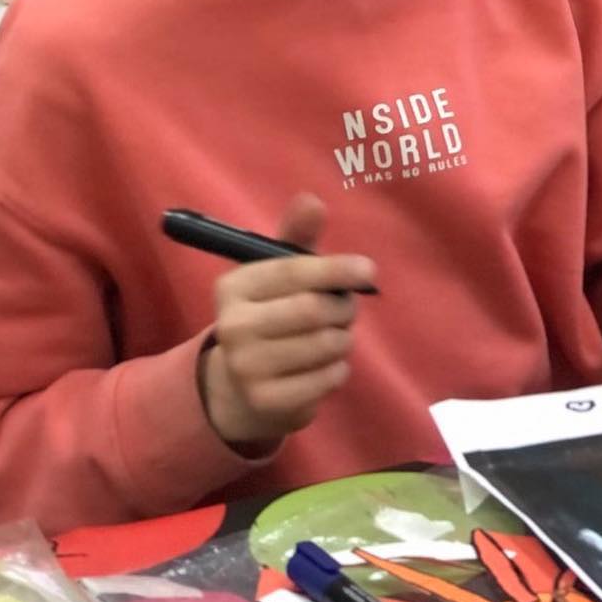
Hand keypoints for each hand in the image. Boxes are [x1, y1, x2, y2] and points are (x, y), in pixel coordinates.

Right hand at [199, 194, 374, 451]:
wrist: (239, 387)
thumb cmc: (270, 315)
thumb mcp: (277, 275)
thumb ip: (297, 237)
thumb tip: (312, 199)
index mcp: (233, 288)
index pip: (291, 272)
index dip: (334, 269)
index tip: (368, 270)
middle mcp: (232, 328)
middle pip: (312, 310)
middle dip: (343, 307)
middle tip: (347, 309)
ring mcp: (246, 369)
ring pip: (325, 345)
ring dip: (343, 338)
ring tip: (334, 335)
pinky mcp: (267, 402)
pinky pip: (328, 378)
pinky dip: (338, 368)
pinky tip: (324, 364)